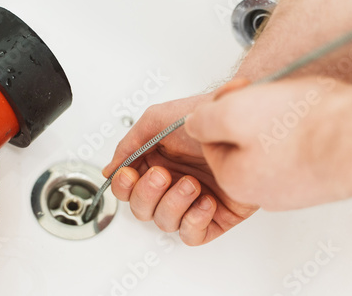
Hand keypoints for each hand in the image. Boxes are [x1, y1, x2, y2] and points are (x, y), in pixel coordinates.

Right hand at [103, 94, 258, 245]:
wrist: (241, 120)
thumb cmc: (204, 116)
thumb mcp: (156, 120)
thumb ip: (129, 145)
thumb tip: (110, 170)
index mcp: (154, 164)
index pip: (127, 189)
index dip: (124, 187)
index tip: (130, 174)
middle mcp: (171, 184)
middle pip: (141, 210)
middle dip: (148, 194)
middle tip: (164, 174)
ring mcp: (191, 201)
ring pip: (164, 223)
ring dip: (174, 204)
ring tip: (193, 184)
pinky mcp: (214, 216)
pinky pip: (192, 235)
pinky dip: (194, 221)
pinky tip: (206, 200)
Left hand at [186, 76, 351, 210]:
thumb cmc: (306, 128)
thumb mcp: (234, 113)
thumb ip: (204, 121)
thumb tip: (192, 125)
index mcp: (234, 177)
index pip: (209, 138)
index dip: (221, 107)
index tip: (239, 91)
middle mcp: (259, 189)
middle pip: (237, 141)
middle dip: (246, 113)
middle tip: (266, 96)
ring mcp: (289, 186)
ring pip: (264, 143)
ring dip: (271, 119)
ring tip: (291, 105)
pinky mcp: (314, 177)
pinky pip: (291, 149)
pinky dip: (295, 130)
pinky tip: (308, 119)